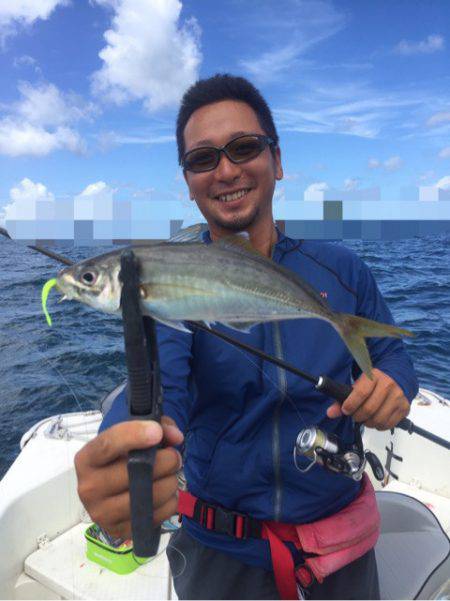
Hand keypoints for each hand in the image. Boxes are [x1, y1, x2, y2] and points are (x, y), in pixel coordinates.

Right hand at [75, 416, 183, 539]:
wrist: (109, 491)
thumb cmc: (122, 457)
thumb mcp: (133, 434)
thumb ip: (157, 426)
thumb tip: (176, 437)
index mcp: (87, 459)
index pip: (108, 445)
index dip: (135, 435)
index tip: (157, 432)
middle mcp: (89, 488)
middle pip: (135, 472)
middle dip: (166, 461)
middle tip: (174, 456)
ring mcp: (102, 514)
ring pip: (150, 496)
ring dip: (171, 483)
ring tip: (171, 475)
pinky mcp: (119, 531)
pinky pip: (157, 516)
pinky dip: (170, 502)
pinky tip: (166, 494)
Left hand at [326, 368, 409, 429]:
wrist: (396, 377)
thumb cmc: (373, 382)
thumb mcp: (358, 384)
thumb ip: (342, 398)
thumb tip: (330, 413)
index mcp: (374, 376)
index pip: (361, 393)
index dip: (351, 404)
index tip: (346, 410)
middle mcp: (389, 385)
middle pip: (369, 409)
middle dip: (358, 416)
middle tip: (355, 415)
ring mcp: (398, 397)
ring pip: (379, 419)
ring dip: (368, 423)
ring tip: (365, 418)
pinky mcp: (404, 408)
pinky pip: (388, 424)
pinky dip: (379, 426)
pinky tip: (376, 419)